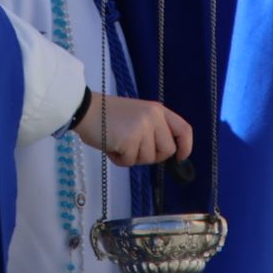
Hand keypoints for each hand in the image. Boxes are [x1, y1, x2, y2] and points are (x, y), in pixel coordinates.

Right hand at [73, 93, 193, 166]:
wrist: (86, 110)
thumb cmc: (109, 115)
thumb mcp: (138, 116)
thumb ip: (154, 129)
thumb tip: (168, 152)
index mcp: (158, 110)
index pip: (184, 129)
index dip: (186, 146)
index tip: (180, 158)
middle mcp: (154, 117)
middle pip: (167, 150)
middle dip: (151, 155)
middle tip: (133, 148)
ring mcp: (142, 128)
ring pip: (148, 158)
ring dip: (132, 157)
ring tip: (118, 143)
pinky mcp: (130, 140)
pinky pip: (130, 162)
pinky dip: (119, 159)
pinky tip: (111, 146)